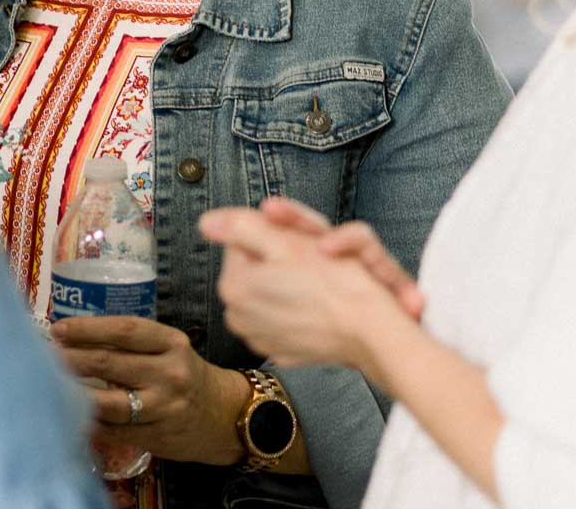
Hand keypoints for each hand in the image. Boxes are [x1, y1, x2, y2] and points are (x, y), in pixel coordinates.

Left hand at [48, 315, 250, 465]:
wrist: (223, 415)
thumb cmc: (183, 374)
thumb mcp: (168, 350)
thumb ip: (130, 344)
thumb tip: (73, 337)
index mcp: (171, 343)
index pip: (125, 330)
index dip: (88, 328)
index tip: (59, 329)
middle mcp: (170, 373)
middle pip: (111, 363)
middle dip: (72, 360)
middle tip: (44, 356)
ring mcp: (164, 407)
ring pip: (109, 402)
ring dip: (75, 394)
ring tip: (50, 385)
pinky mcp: (157, 436)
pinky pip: (114, 430)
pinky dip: (90, 422)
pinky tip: (70, 414)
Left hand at [201, 205, 418, 374]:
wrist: (369, 332)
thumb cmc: (333, 283)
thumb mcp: (285, 243)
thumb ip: (240, 227)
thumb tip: (205, 223)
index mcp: (233, 286)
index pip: (240, 242)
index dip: (270, 234)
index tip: (297, 239)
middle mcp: (236, 317)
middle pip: (252, 270)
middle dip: (275, 261)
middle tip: (311, 260)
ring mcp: (258, 339)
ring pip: (266, 294)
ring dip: (284, 284)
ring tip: (316, 283)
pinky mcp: (280, 353)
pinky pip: (280, 320)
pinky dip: (294, 310)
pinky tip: (316, 307)